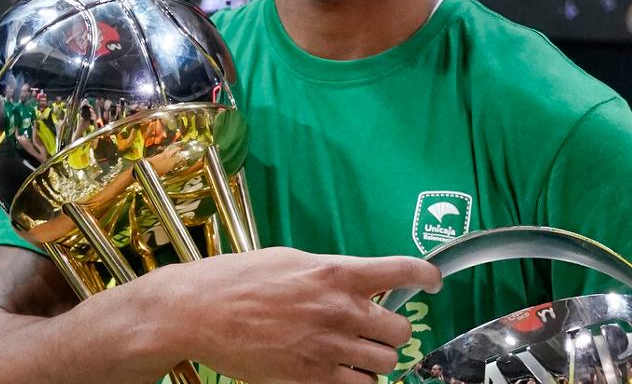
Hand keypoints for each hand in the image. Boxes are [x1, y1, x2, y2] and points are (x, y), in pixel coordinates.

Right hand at [153, 247, 441, 383]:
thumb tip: (358, 280)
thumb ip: (330, 271)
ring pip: (385, 363)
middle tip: (373, 329)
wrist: (198, 311)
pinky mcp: (311, 377)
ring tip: (354, 353)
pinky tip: (343, 373)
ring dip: (376, 359)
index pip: (402, 270)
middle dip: (391, 330)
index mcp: (335, 271)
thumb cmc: (238, 280)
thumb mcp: (291, 260)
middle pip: (400, 329)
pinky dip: (358, 383)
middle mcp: (339, 308)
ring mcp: (327, 346)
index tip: (433, 282)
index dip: (427, 276)